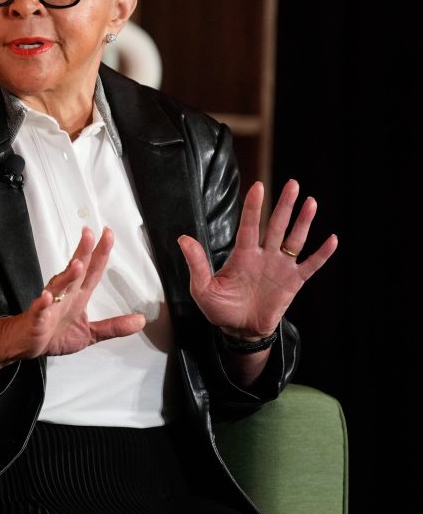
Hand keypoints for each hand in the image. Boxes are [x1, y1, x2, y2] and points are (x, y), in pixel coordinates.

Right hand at [0, 227, 145, 380]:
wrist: (23, 344)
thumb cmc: (53, 335)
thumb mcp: (90, 334)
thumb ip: (114, 326)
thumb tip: (140, 321)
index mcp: (78, 296)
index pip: (92, 271)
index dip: (100, 253)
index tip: (108, 234)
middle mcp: (64, 295)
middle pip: (76, 271)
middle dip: (83, 252)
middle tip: (89, 234)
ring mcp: (50, 305)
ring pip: (59, 286)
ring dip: (67, 275)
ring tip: (77, 264)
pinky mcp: (36, 318)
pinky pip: (40, 308)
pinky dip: (43, 302)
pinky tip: (47, 297)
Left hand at [178, 179, 337, 340]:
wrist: (239, 330)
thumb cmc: (219, 307)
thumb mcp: (202, 287)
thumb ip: (196, 263)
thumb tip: (183, 238)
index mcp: (242, 255)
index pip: (248, 225)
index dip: (253, 206)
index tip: (257, 186)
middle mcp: (263, 256)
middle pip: (276, 225)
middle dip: (284, 205)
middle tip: (292, 183)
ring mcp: (280, 267)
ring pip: (295, 239)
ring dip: (303, 222)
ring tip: (311, 202)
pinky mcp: (293, 282)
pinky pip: (310, 265)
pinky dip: (322, 254)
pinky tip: (332, 239)